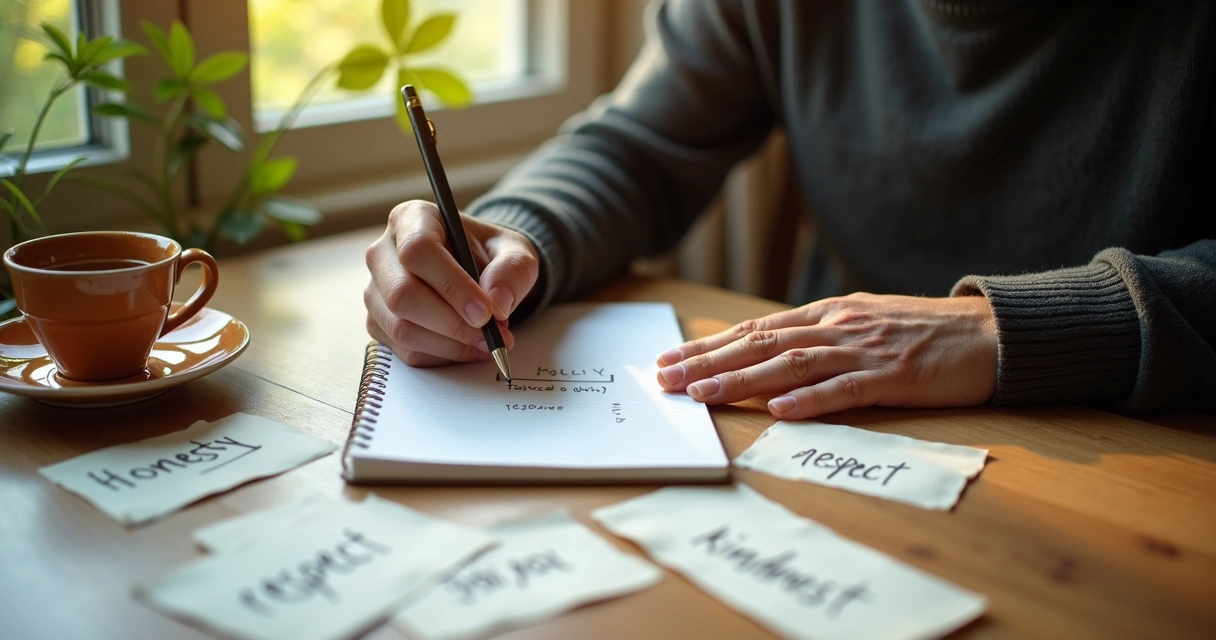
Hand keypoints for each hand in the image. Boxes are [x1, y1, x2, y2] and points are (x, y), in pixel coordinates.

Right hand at [364, 200, 539, 366]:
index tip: (486, 312)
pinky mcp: (378, 322)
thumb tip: (497, 303)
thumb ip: (512, 270)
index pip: (418, 250)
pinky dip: (442, 356)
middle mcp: (383, 252)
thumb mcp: (515, 252)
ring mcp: (375, 290)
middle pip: (402, 294)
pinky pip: (404, 350)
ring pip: (400, 327)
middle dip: (452, 323)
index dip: (452, 285)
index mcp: (412, 219)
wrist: (478, 273)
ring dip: (450, 344)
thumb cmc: (490, 256)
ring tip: (488, 342)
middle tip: (492, 336)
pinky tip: (468, 347)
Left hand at [655, 293, 997, 417]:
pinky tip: (779, 411)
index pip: (754, 329)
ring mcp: (865, 349)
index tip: (669, 359)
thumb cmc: (924, 332)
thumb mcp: (862, 323)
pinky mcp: (894, 376)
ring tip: (703, 394)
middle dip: (708, 361)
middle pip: (761, 343)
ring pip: (793, 363)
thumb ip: (819, 337)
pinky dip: (811, 400)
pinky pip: (846, 389)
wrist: (991, 332)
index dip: (708, 345)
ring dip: (744, 380)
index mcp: (827, 313)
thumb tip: (767, 355)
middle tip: (666, 380)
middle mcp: (838, 325)